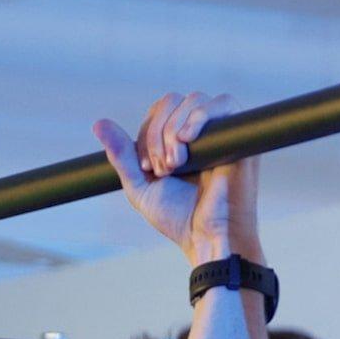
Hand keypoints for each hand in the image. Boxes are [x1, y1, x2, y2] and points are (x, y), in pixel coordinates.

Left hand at [93, 91, 262, 267]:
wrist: (207, 238)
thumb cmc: (179, 219)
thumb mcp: (140, 186)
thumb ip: (122, 156)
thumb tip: (98, 123)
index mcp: (178, 140)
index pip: (158, 112)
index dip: (147, 133)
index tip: (149, 169)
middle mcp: (200, 132)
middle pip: (172, 101)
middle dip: (158, 132)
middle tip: (163, 168)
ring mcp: (221, 132)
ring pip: (193, 100)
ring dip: (174, 129)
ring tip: (176, 164)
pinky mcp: (240, 136)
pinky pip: (223, 104)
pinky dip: (200, 115)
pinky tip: (187, 139)